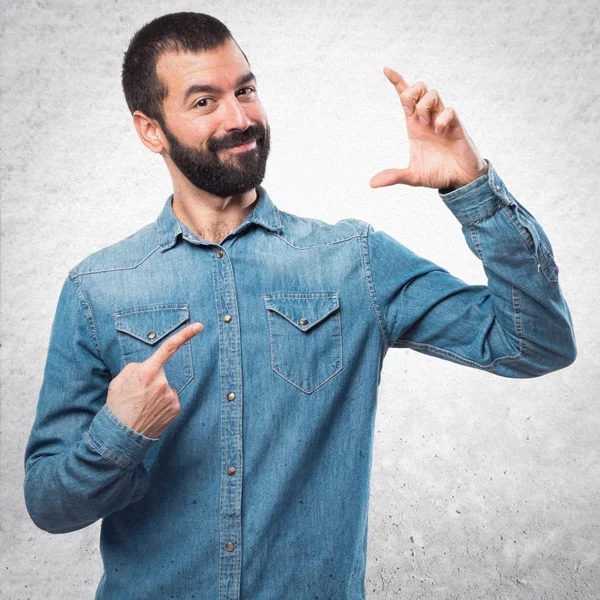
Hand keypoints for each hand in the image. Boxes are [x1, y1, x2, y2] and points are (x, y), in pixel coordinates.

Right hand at [106, 322, 203, 438]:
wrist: (121, 436)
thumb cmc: (118, 406)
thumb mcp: (118, 380)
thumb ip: (135, 368)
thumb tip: (148, 366)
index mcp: (147, 372)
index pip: (168, 348)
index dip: (185, 335)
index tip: (198, 326)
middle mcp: (162, 382)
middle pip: (159, 373)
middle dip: (150, 379)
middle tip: (137, 395)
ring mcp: (170, 396)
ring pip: (165, 386)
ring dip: (156, 392)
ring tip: (142, 406)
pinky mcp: (175, 407)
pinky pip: (170, 398)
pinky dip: (162, 402)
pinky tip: (151, 411)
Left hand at [370, 67, 488, 191]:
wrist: (459, 181)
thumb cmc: (437, 174)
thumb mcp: (412, 177)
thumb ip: (393, 176)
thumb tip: (372, 183)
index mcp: (415, 126)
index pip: (405, 97)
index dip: (397, 82)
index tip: (386, 70)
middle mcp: (428, 119)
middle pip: (420, 88)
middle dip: (410, 93)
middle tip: (409, 112)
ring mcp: (442, 120)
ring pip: (433, 94)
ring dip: (424, 106)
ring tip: (424, 125)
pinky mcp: (456, 126)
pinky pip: (449, 111)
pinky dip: (441, 119)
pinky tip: (439, 132)